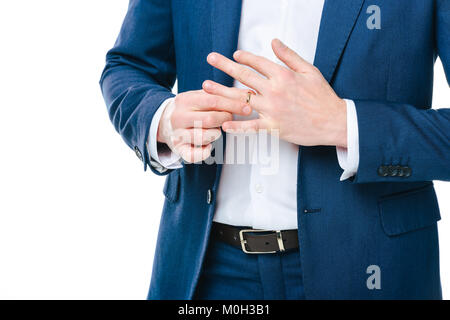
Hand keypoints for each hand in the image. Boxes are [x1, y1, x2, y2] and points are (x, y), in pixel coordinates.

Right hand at [157, 90, 251, 162]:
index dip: (233, 104)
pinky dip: (204, 153)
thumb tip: (248, 93)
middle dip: (226, 119)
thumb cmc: (188, 108)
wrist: (161, 121)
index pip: (213, 100)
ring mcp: (178, 134)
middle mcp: (179, 117)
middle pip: (210, 119)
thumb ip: (221, 94)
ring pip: (204, 137)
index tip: (248, 108)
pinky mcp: (178, 149)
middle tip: (231, 119)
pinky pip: (193, 155)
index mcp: (185, 100)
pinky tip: (208, 147)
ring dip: (216, 134)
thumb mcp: (199, 95)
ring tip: (215, 130)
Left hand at [203, 39, 347, 147]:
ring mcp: (272, 109)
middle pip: (244, 75)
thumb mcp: (309, 70)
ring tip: (206, 87)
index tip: (235, 54)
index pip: (258, 62)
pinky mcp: (273, 127)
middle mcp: (274, 90)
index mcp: (283, 75)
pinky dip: (238, 127)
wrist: (334, 121)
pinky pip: (251, 127)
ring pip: (242, 99)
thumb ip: (289, 56)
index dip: (244, 57)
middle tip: (211, 59)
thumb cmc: (323, 97)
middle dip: (225, 65)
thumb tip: (274, 42)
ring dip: (222, 92)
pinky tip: (224, 125)